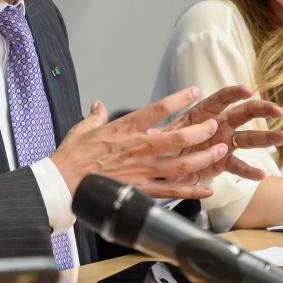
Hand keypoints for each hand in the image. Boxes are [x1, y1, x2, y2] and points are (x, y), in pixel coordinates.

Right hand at [51, 88, 232, 198]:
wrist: (63, 182)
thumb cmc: (72, 157)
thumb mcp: (82, 129)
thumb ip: (95, 116)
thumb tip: (97, 106)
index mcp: (125, 128)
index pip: (158, 108)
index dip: (179, 98)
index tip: (194, 91)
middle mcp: (139, 147)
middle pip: (179, 135)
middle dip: (201, 130)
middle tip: (214, 125)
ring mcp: (142, 169)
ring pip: (181, 163)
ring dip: (204, 157)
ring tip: (219, 150)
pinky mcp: (140, 189)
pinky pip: (172, 191)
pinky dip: (192, 190)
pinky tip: (207, 188)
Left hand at [161, 85, 282, 182]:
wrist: (162, 165)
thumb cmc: (162, 144)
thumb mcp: (160, 137)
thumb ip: (161, 136)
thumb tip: (152, 134)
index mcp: (202, 114)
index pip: (220, 99)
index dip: (233, 94)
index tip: (248, 90)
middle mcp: (217, 126)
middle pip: (242, 114)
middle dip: (261, 110)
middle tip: (277, 110)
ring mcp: (223, 143)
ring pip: (248, 138)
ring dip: (267, 138)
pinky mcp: (223, 162)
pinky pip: (238, 166)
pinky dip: (249, 171)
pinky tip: (261, 174)